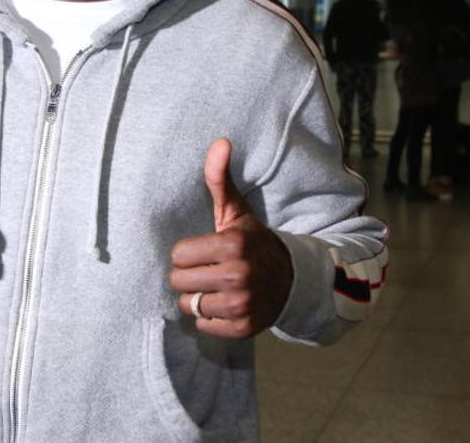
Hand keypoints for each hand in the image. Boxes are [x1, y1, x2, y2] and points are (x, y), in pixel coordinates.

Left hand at [169, 139, 293, 337]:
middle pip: (178, 281)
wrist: (291, 279)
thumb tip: (220, 142)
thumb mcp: (236, 212)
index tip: (205, 251)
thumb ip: (220, 179)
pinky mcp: (242, 328)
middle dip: (189, 276)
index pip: (178, 255)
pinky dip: (210, 318)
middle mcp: (237, 275)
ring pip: (189, 305)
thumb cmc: (253, 242)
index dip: (188, 253)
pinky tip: (225, 304)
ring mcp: (241, 304)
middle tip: (209, 269)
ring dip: (198, 298)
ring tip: (216, 287)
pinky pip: (203, 326)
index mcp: (232, 244)